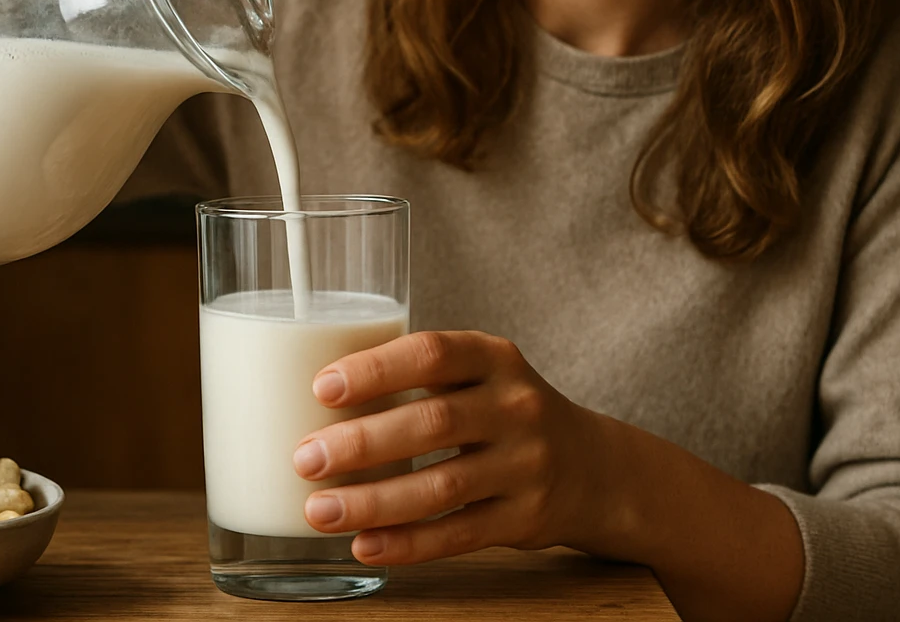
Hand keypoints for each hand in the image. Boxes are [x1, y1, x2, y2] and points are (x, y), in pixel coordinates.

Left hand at [292, 330, 610, 564]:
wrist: (593, 467)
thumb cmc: (505, 413)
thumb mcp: (480, 375)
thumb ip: (420, 379)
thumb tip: (313, 401)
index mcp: (494, 358)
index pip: (433, 353)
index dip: (376, 369)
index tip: (323, 388)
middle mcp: (516, 406)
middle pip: (431, 423)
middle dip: (361, 443)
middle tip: (305, 458)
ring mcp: (527, 464)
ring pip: (442, 487)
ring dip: (373, 502)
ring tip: (319, 511)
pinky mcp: (527, 517)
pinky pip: (459, 534)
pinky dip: (408, 544)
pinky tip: (365, 545)